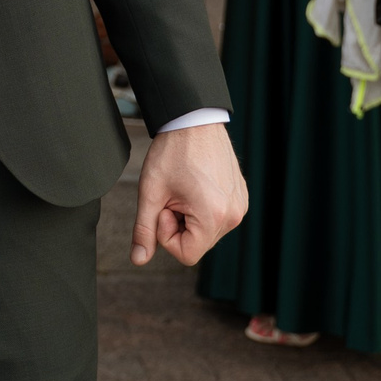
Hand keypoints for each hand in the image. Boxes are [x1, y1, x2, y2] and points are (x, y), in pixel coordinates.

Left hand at [131, 121, 247, 266]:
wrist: (194, 121)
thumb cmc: (172, 152)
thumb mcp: (151, 193)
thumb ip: (144, 229)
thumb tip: (138, 259)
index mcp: (214, 216)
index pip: (186, 254)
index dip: (166, 235)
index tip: (164, 207)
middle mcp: (234, 215)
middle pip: (197, 244)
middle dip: (178, 225)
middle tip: (173, 195)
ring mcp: (240, 207)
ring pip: (206, 232)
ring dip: (190, 217)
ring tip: (185, 189)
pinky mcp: (241, 199)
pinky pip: (217, 218)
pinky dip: (202, 209)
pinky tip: (196, 185)